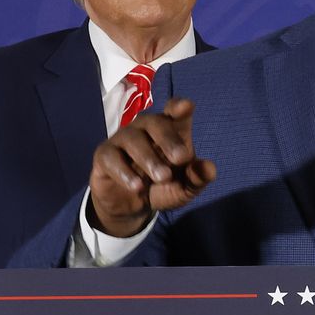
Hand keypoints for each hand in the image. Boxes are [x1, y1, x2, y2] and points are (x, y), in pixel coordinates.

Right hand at [87, 97, 216, 236]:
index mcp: (170, 131)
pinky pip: (111, 158)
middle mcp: (145, 129)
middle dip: (169, 139)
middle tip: (181, 159)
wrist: (132, 206)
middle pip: (155, 122)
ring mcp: (122, 139)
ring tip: (162, 177)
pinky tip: (137, 187)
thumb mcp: (184, 188)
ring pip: (133, 139)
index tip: (185, 107)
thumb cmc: (162, 188)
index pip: (174, 112)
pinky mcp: (104, 155)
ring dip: (149, 158)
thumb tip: (210, 168)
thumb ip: (197, 178)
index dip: (179, 107)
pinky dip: (125, 172)